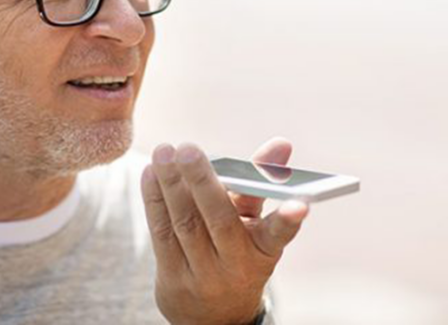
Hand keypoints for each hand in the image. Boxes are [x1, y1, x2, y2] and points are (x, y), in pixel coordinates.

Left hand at [141, 139, 308, 324]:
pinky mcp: (172, 276)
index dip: (289, 220)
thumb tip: (281, 144)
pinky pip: (161, 232)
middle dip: (202, 182)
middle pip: (219, 220)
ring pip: (185, 223)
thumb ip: (261, 181)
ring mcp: (202, 273)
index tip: (301, 203)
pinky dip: (154, 199)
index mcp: (263, 250)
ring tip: (163, 152)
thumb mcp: (255, 222)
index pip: (278, 235)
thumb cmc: (238, 250)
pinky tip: (151, 173)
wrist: (213, 316)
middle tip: (188, 149)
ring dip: (171, 184)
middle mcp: (235, 264)